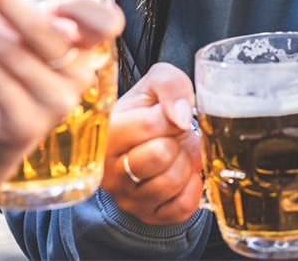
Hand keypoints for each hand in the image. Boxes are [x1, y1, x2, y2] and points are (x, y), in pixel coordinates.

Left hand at [0, 0, 124, 176]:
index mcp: (86, 51)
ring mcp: (55, 103)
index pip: (107, 23)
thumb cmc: (3, 78)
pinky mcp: (25, 124)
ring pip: (14, 52)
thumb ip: (2, 8)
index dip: (86, 9)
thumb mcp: (13, 38)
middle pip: (46, 30)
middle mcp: (80, 76)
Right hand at [102, 63, 202, 224]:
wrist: (146, 136)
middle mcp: (108, 171)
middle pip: (160, 155)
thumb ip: (169, 86)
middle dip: (179, 140)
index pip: (148, 126)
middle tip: (175, 135)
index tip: (170, 112)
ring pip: (172, 182)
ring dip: (186, 162)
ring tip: (178, 151)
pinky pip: (181, 207)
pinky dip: (192, 187)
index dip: (172, 115)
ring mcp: (126, 197)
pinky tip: (184, 172)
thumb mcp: (158, 82)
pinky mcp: (147, 215)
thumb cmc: (150, 107)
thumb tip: (180, 117)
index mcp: (105, 134)